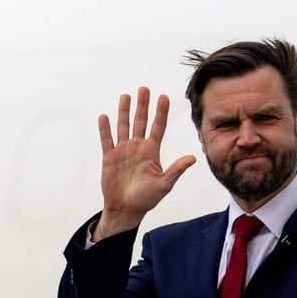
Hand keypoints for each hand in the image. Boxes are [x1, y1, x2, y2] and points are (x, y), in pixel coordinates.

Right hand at [94, 86, 195, 240]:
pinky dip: (105, 129)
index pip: (158, 127)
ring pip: (123, 126)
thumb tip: (192, 158)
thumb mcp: (165, 184)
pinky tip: (105, 117)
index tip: (164, 97)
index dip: (161, 112)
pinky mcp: (109, 157)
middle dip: (142, 105)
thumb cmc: (147, 198)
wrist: (126, 209)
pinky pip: (106, 140)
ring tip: (126, 96)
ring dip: (124, 112)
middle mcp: (138, 147)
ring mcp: (123, 151)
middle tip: (144, 89)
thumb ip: (176, 169)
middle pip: (140, 121)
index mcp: (152, 151)